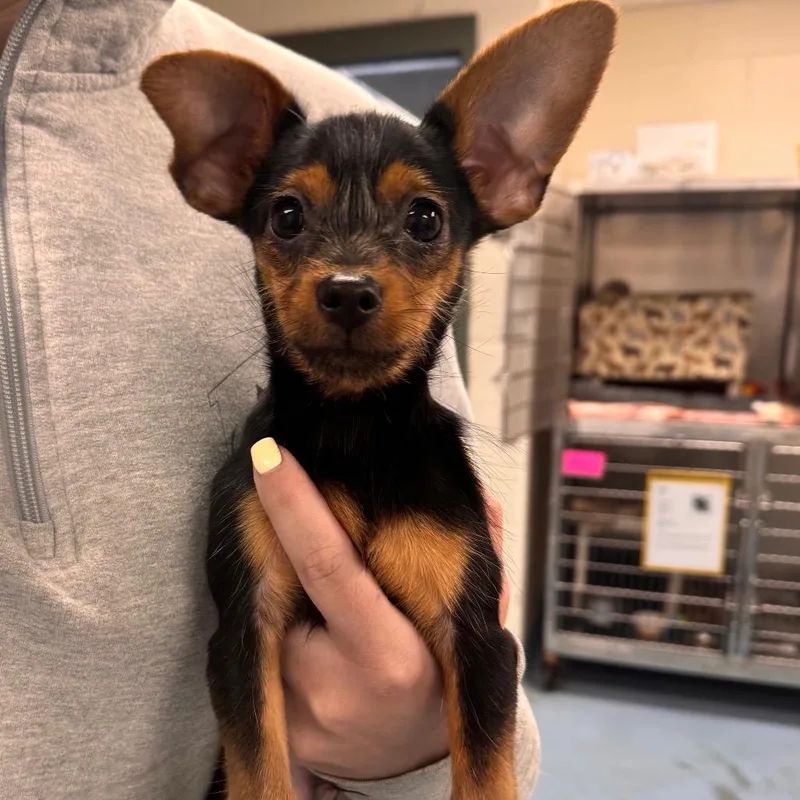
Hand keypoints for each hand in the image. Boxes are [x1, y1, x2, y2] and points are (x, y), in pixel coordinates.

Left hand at [251, 446, 508, 785]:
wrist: (407, 763)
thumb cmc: (439, 675)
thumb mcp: (470, 624)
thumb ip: (479, 556)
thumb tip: (483, 499)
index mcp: (386, 655)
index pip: (328, 564)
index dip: (294, 505)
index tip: (269, 456)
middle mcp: (328, 686)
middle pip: (281, 583)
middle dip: (275, 537)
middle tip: (281, 499)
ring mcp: (291, 711)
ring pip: (265, 614)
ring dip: (278, 584)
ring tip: (315, 597)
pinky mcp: (270, 723)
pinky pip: (257, 649)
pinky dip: (271, 622)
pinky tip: (301, 629)